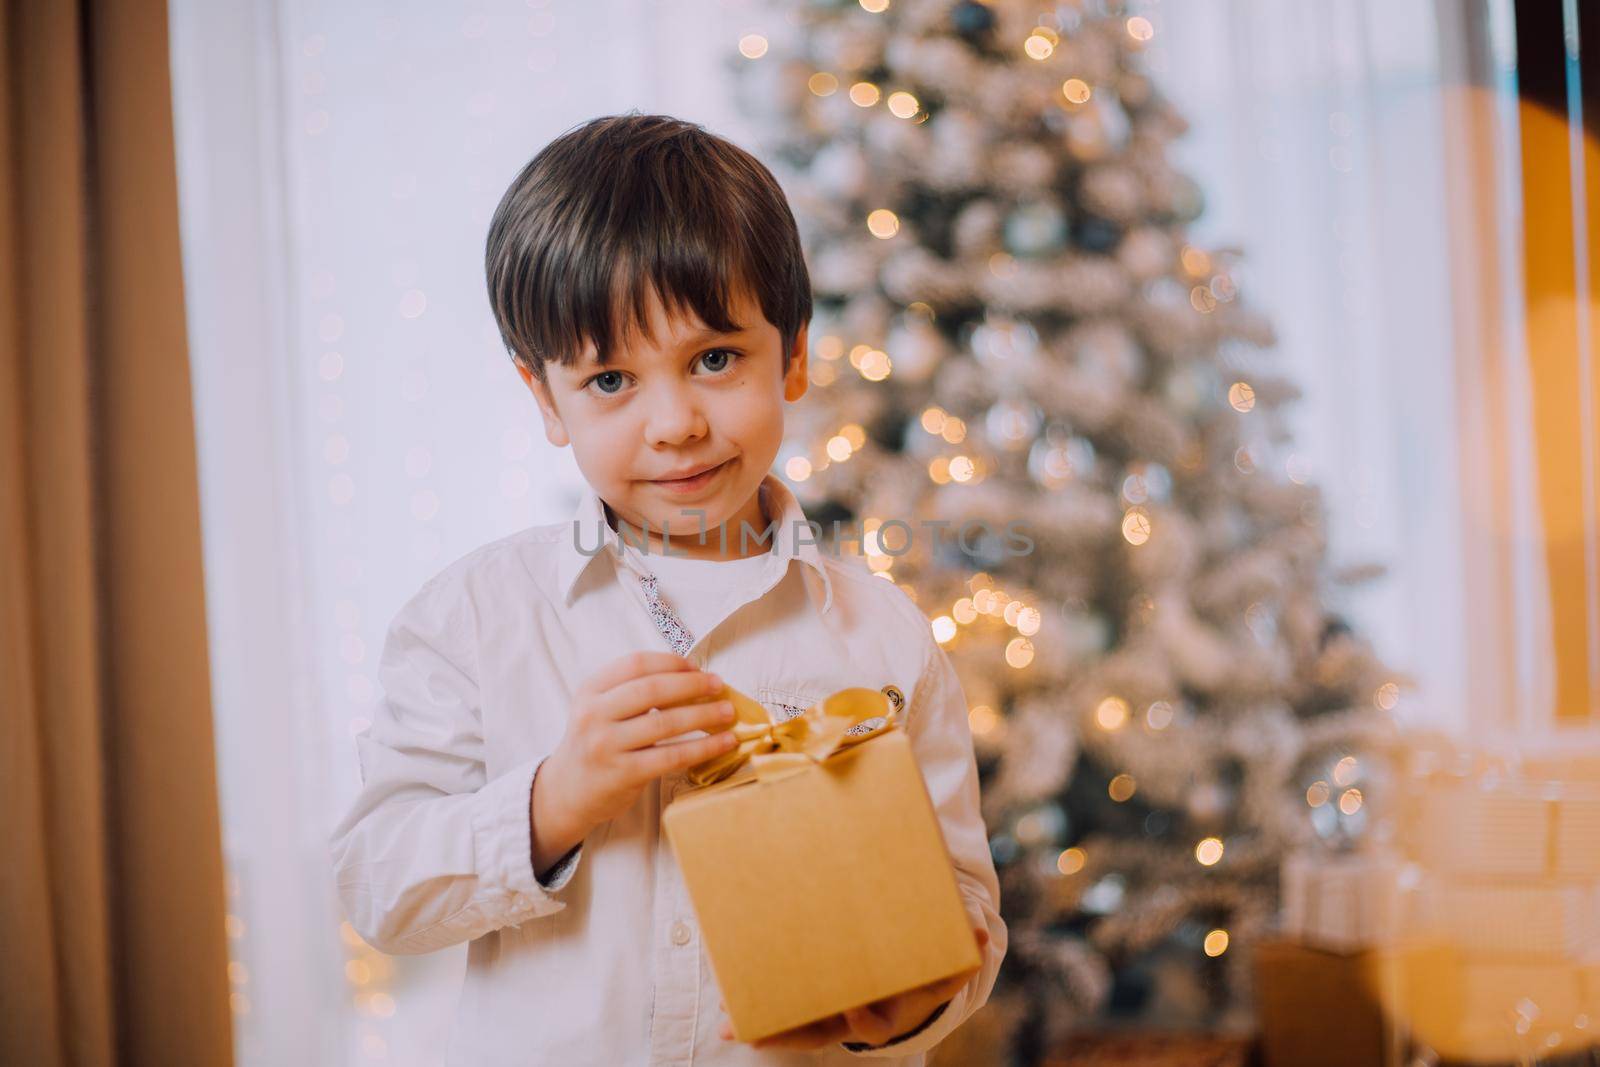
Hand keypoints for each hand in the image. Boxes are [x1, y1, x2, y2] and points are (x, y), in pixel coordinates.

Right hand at [530, 651, 738, 874]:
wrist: (567, 791)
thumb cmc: (596, 743)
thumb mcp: (600, 708)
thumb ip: (633, 690)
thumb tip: (693, 676)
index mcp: (590, 690)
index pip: (636, 664)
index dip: (671, 662)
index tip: (697, 667)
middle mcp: (594, 714)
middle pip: (652, 690)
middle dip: (692, 685)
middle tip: (719, 685)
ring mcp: (606, 745)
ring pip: (665, 723)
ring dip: (704, 715)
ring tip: (728, 711)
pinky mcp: (623, 774)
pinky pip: (671, 757)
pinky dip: (703, 747)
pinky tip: (724, 742)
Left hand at [718, 926, 988, 1049]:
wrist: (914, 958)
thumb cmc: (930, 952)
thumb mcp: (950, 950)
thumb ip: (964, 945)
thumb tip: (979, 935)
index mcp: (886, 1008)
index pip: (873, 1023)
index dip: (863, 1020)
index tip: (854, 1008)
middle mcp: (853, 1014)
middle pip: (816, 1033)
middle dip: (786, 1033)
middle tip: (754, 1031)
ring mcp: (828, 1007)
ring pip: (792, 1025)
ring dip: (762, 1026)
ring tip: (730, 1021)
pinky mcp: (810, 990)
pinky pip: (781, 1000)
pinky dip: (757, 1002)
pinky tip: (731, 1001)